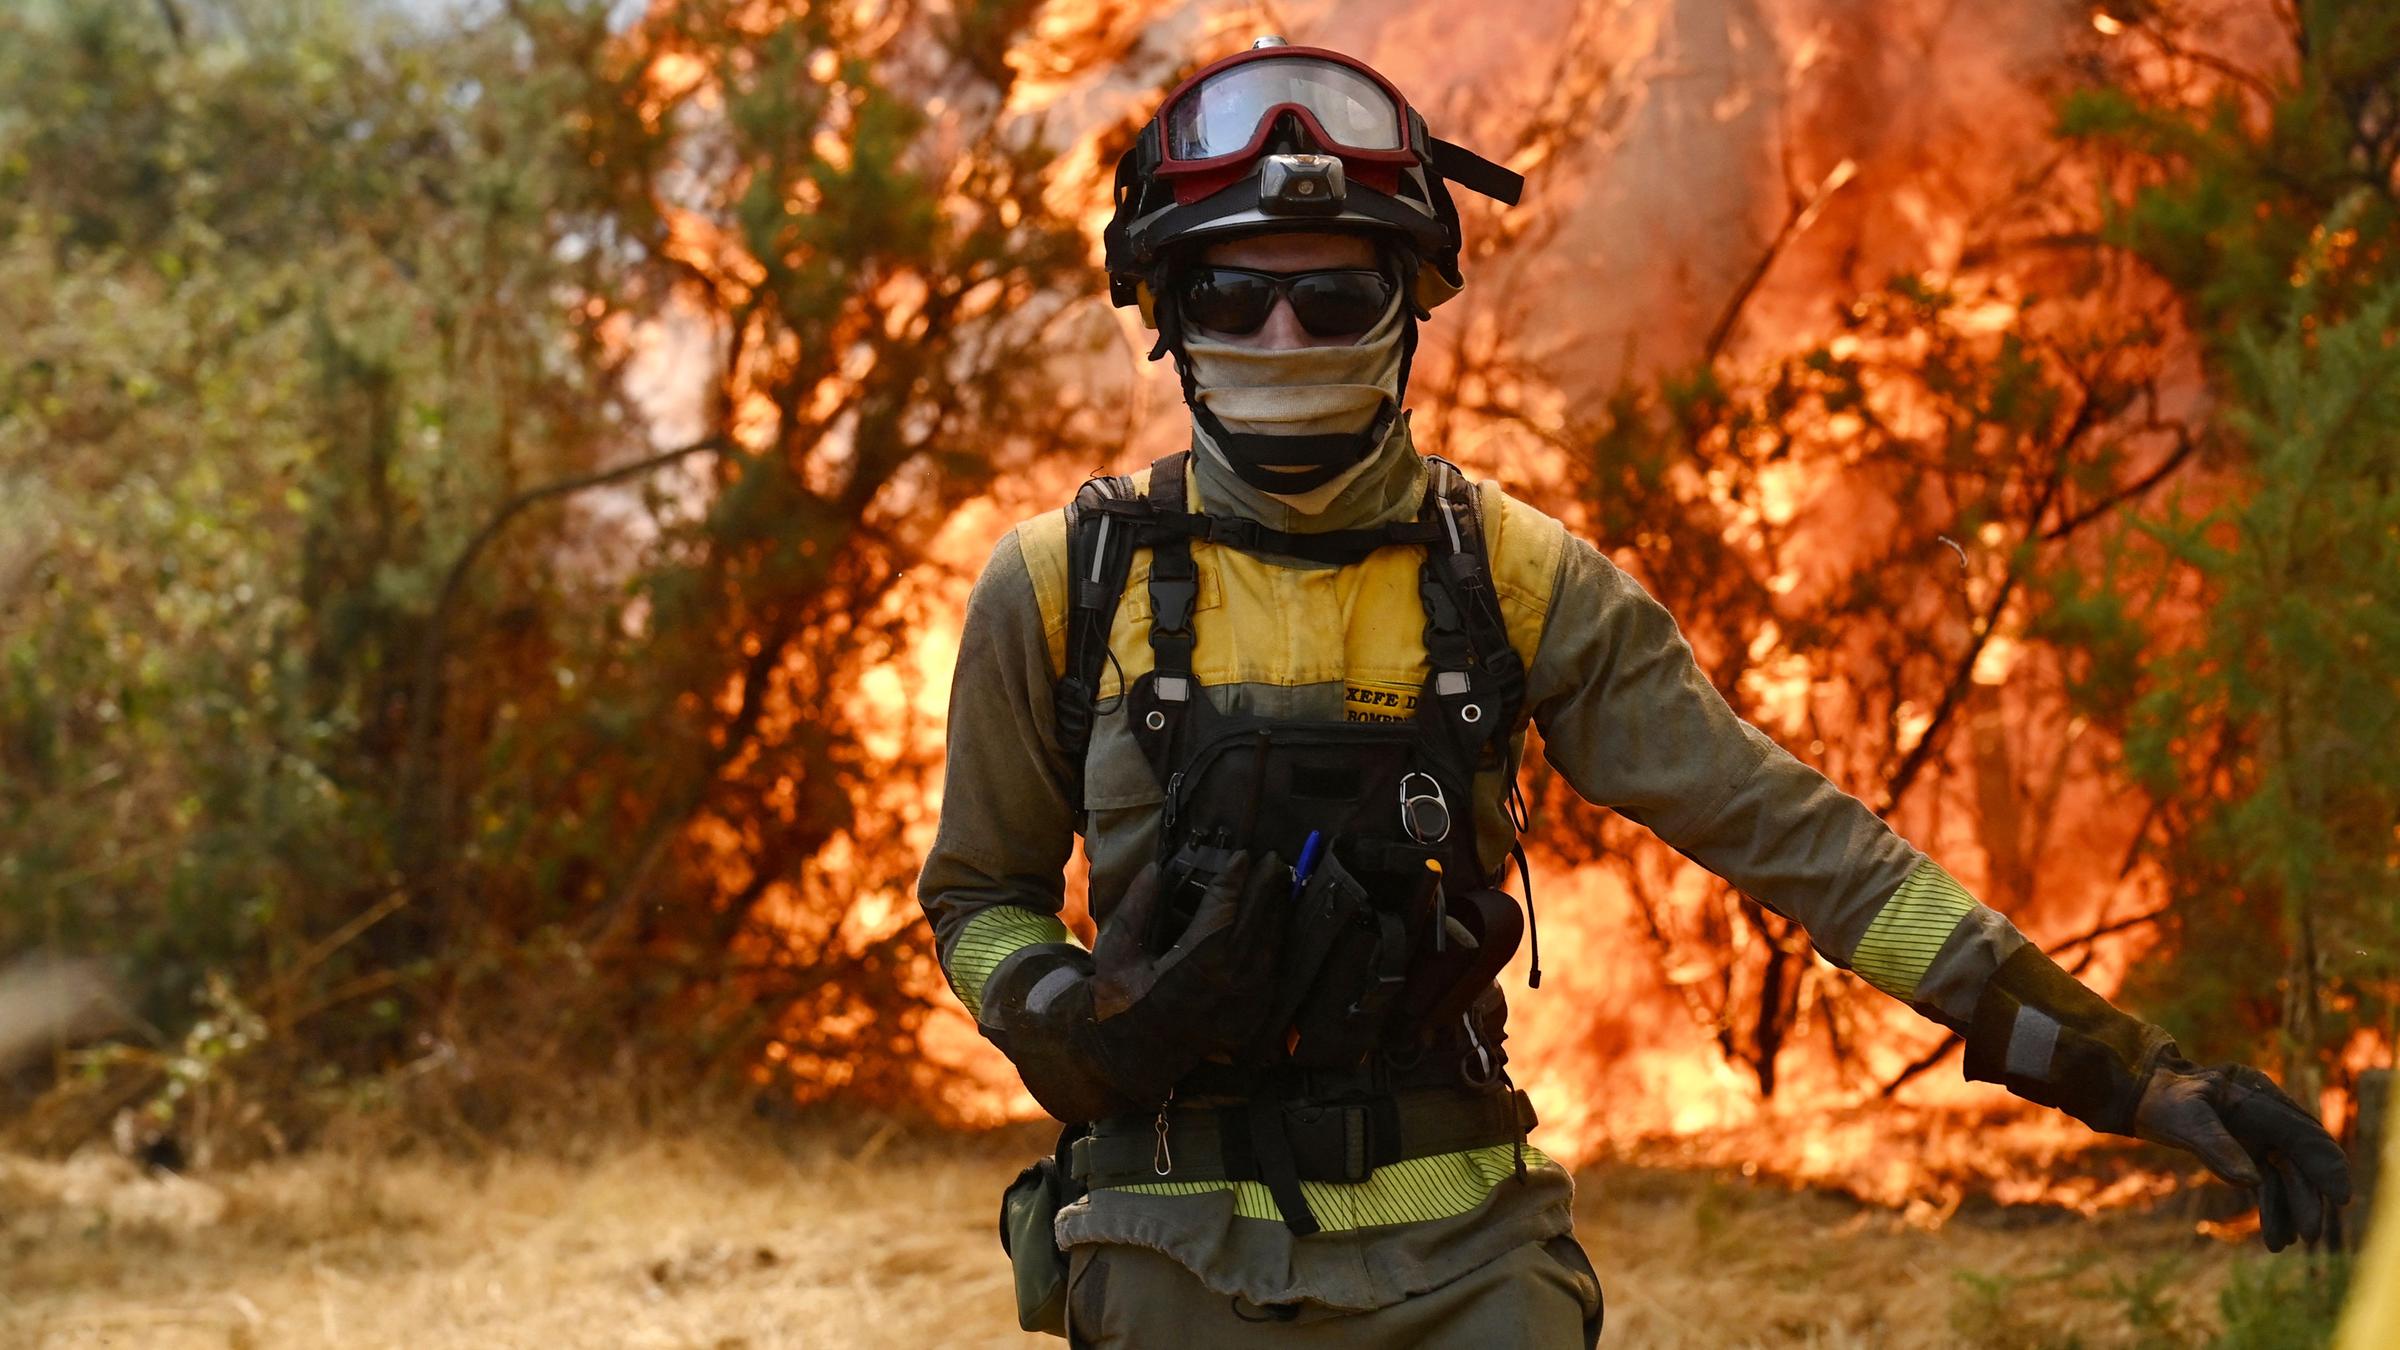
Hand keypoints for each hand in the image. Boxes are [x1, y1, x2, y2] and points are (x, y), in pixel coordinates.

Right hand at [1091, 851, 1284, 1057]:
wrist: (1135, 1055)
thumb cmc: (1121, 999)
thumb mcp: (1116, 953)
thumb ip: (1136, 909)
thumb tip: (1155, 870)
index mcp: (1193, 968)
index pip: (1223, 912)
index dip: (1234, 881)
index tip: (1242, 856)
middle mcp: (1228, 985)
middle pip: (1255, 924)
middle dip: (1265, 888)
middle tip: (1272, 859)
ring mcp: (1246, 1003)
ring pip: (1270, 946)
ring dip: (1276, 911)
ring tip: (1277, 880)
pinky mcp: (1254, 1015)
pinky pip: (1272, 968)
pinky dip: (1274, 939)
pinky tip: (1274, 919)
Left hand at [2134, 1057, 2351, 1250]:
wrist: (2142, 1095)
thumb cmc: (2163, 1100)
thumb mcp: (2186, 1120)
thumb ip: (2217, 1146)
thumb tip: (2250, 1181)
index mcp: (2259, 1099)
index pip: (2303, 1135)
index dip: (2324, 1166)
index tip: (2340, 1196)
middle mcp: (2266, 1116)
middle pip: (2297, 1160)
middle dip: (2306, 1197)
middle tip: (2309, 1234)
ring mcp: (2257, 1134)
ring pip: (2283, 1175)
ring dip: (2288, 1208)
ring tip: (2286, 1242)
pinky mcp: (2246, 1150)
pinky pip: (2266, 1181)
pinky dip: (2272, 1206)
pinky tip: (2278, 1236)